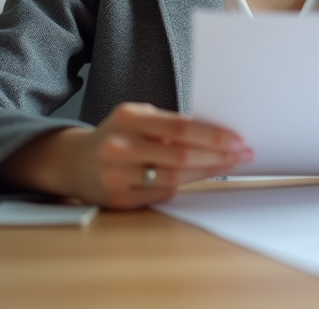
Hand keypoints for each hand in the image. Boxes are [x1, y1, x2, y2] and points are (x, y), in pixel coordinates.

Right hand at [0, 102, 251, 208]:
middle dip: (218, 156)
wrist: (75, 162)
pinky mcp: (118, 199)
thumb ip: (169, 124)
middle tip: (242, 154)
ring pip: (174, 178)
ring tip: (228, 166)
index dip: (213, 136)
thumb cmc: (119, 136)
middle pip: (181, 155)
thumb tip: (217, 134)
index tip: (238, 139)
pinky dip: (181, 187)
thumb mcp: (138, 118)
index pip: (182, 127)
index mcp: (130, 118)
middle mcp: (121, 146)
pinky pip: (161, 194)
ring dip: (207, 173)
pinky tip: (196, 179)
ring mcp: (117, 175)